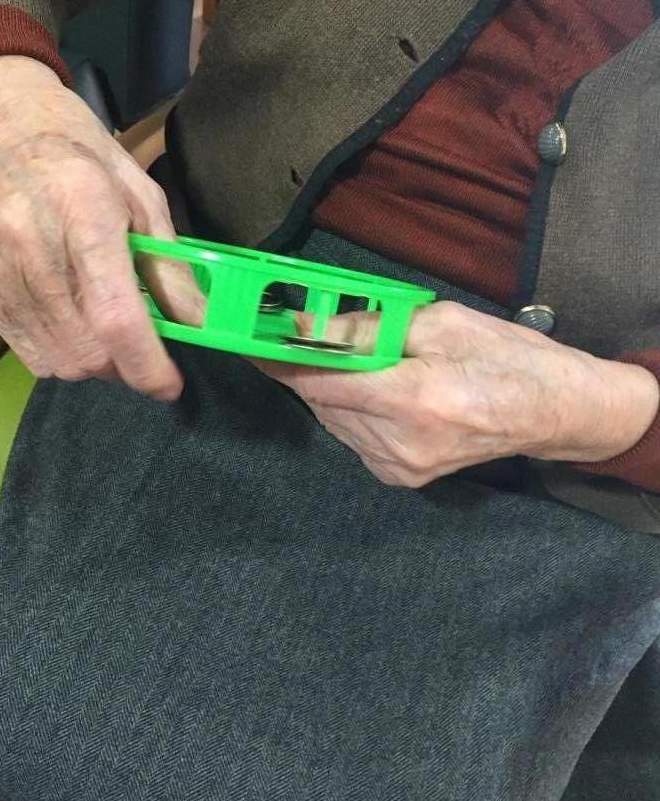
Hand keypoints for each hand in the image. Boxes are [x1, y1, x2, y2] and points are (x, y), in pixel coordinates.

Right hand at [0, 55, 203, 399]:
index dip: (147, 364)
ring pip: (57, 362)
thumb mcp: (142, 198)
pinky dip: (61, 349)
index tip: (170, 384)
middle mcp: (30, 244)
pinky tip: (69, 311)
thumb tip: (202, 325)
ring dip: (94, 360)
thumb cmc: (83, 158)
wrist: (1, 129)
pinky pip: (29, 352)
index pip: (115, 315)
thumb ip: (171, 266)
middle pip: (86, 351)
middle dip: (124, 365)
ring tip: (103, 320)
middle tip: (140, 343)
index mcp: (83, 210)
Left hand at [255, 302, 659, 487]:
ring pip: (333, 419)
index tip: (244, 337)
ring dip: (331, 387)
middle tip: (300, 333)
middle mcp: (398, 444)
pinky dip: (350, 409)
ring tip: (357, 359)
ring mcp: (398, 468)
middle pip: (321, 400)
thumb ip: (369, 327)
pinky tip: (375, 389)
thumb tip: (308, 325)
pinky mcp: (401, 478)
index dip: (277, 358)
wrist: (555, 413)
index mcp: (413, 399)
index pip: (320, 380)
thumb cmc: (507, 357)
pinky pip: (352, 436)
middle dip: (307, 365)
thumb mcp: (442, 322)